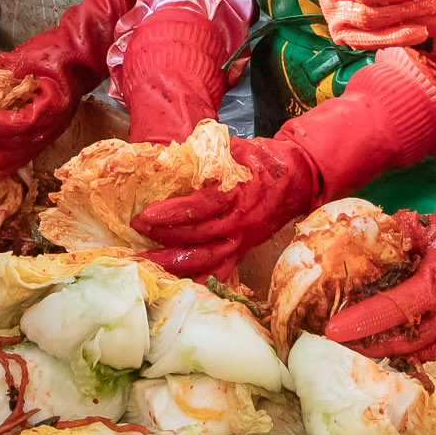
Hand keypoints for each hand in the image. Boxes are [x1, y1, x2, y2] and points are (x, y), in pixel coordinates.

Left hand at [0, 61, 80, 176]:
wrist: (81, 55)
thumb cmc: (56, 52)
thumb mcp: (25, 57)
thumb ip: (1, 77)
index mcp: (53, 105)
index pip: (18, 122)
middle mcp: (55, 123)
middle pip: (20, 146)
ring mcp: (54, 129)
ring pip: (25, 153)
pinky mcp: (49, 130)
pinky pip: (29, 150)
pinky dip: (11, 160)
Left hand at [133, 135, 323, 277]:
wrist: (299, 177)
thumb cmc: (263, 159)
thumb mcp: (235, 148)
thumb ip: (206, 154)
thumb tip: (172, 158)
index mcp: (236, 194)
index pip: (199, 207)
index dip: (171, 212)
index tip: (146, 214)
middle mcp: (238, 222)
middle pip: (196, 236)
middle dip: (163, 235)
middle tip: (136, 229)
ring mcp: (242, 239)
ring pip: (205, 258)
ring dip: (174, 262)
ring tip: (146, 260)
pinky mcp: (243, 250)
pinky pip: (222, 271)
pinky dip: (202, 281)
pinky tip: (180, 286)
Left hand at [323, 210, 435, 363]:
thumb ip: (403, 233)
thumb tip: (372, 229)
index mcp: (435, 292)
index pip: (387, 312)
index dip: (357, 322)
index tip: (330, 329)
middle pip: (394, 344)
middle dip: (363, 345)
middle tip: (336, 341)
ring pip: (414, 356)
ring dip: (387, 351)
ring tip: (359, 345)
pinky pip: (434, 358)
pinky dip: (414, 351)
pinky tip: (396, 345)